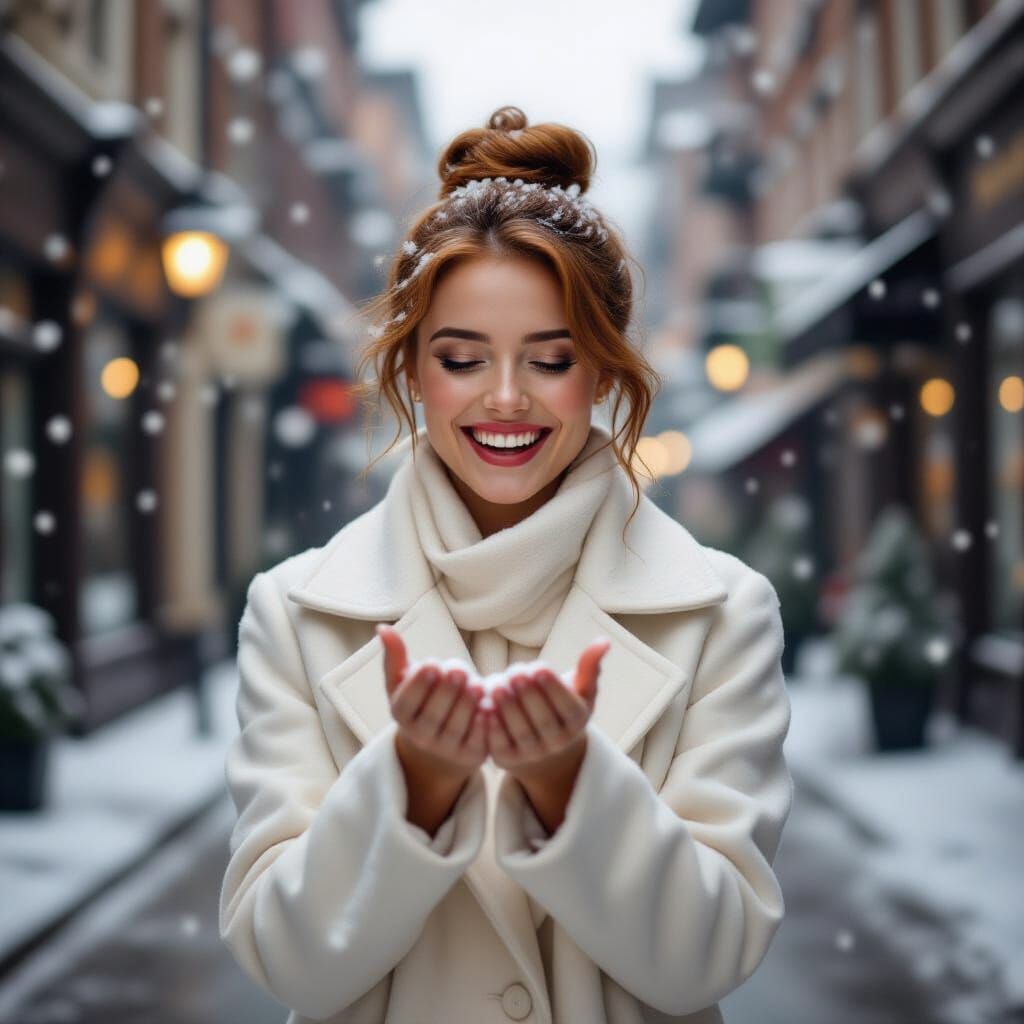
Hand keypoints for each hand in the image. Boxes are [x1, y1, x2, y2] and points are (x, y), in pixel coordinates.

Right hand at [378, 624, 487, 781]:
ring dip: (468, 705)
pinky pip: (478, 741)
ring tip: (478, 684)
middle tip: (459, 670)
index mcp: (402, 715)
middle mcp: (421, 736)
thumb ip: (395, 656)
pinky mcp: (471, 755)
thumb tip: (383, 628)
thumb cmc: (421, 701)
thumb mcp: (404, 680)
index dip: (418, 685)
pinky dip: (484, 725)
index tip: (432, 663)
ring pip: (457, 728)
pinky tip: (489, 706)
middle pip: (433, 716)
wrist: (440, 741)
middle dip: (447, 692)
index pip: (406, 703)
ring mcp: (446, 748)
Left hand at [484, 637, 610, 781]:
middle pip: (543, 720)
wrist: (544, 749)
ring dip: (508, 709)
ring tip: (497, 685)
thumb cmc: (561, 708)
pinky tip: (485, 707)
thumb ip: (589, 666)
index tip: (538, 667)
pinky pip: (500, 746)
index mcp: (576, 723)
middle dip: (528, 695)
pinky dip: (492, 729)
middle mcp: (557, 743)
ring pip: (521, 733)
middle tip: (515, 672)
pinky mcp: (507, 760)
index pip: (567, 707)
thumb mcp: (580, 690)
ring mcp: (532, 754)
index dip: (553, 688)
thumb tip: (604, 641)